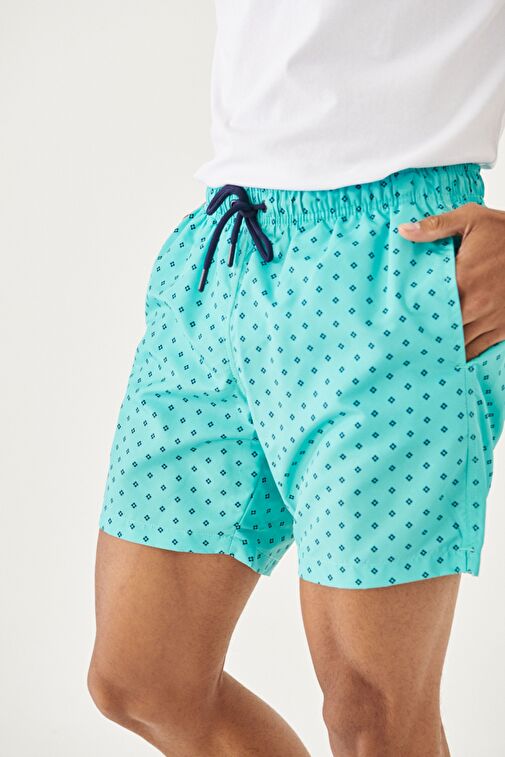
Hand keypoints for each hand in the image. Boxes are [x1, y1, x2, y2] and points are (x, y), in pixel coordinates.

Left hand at [398, 202, 504, 360]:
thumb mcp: (471, 219)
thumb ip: (436, 226)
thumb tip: (404, 231)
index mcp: (463, 279)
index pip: (429, 306)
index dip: (413, 315)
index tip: (399, 319)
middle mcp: (477, 305)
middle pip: (441, 331)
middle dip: (425, 334)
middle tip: (407, 338)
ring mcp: (492, 319)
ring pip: (459, 345)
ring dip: (443, 346)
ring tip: (425, 348)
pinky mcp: (504, 328)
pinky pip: (479, 350)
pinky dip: (464, 353)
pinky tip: (451, 353)